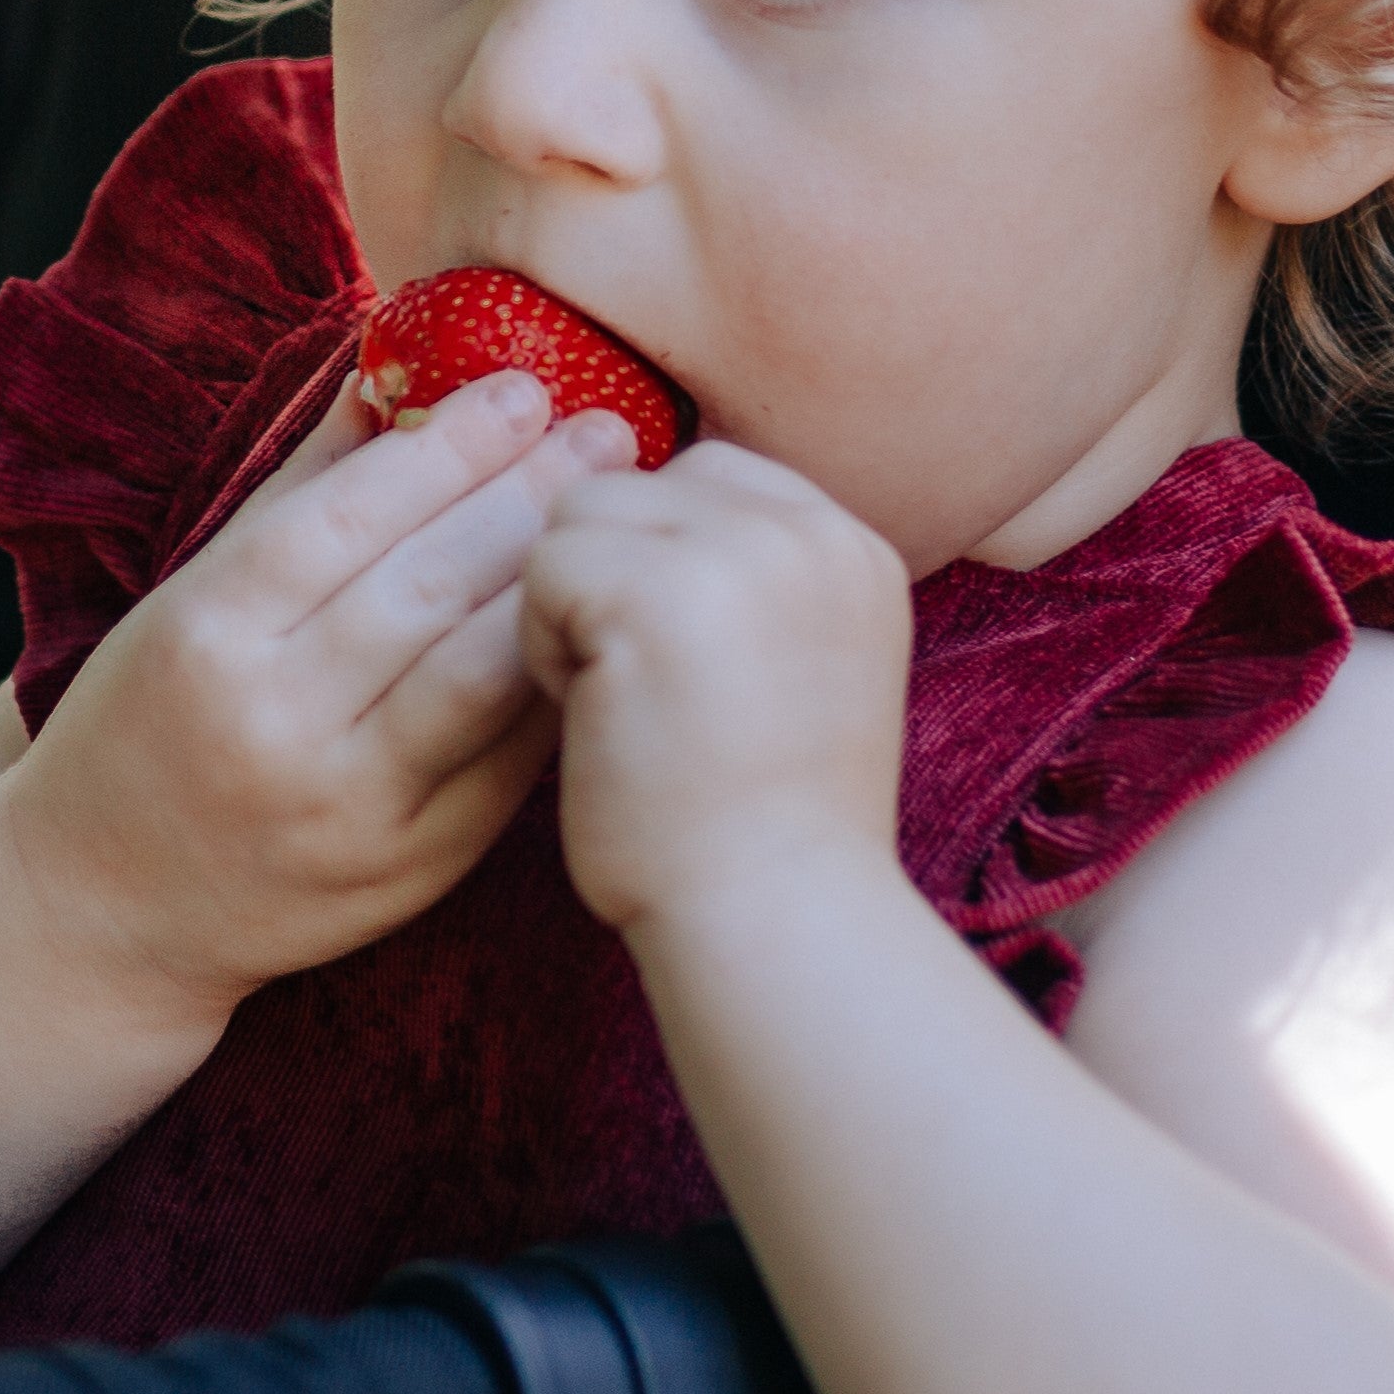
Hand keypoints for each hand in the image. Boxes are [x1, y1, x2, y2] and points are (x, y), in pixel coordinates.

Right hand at [4, 369, 640, 1026]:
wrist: (105, 908)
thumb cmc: (145, 722)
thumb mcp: (187, 599)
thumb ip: (294, 493)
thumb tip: (386, 374)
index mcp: (206, 634)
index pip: (344, 518)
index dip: (444, 448)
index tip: (522, 388)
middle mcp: (273, 721)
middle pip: (425, 587)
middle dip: (527, 495)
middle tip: (608, 429)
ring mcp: (346, 806)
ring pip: (478, 675)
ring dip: (556, 581)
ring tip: (616, 513)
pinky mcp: (407, 870)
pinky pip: (504, 764)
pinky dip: (553, 682)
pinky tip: (595, 620)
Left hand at [521, 443, 912, 942]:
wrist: (775, 918)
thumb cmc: (759, 819)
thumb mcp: (795, 662)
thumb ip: (743, 575)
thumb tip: (623, 495)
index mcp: (851, 545)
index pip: (707, 475)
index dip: (657, 562)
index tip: (683, 665)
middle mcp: (807, 529)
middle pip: (634, 486)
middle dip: (610, 579)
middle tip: (651, 692)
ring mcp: (735, 551)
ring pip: (578, 518)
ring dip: (569, 609)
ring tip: (627, 705)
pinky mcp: (651, 590)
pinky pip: (542, 570)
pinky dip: (544, 649)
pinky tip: (603, 722)